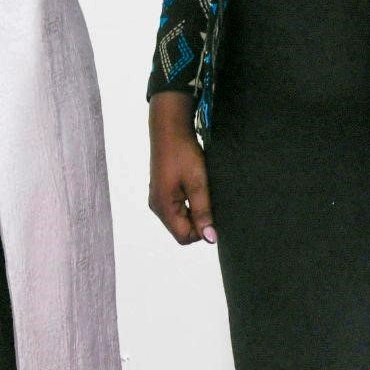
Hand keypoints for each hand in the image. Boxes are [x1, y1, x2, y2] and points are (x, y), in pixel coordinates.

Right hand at [148, 91, 215, 244]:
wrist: (169, 130)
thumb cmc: (183, 154)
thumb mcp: (198, 184)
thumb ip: (203, 212)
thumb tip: (210, 239)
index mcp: (163, 207)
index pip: (184, 237)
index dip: (202, 230)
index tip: (212, 211)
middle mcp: (157, 206)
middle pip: (182, 230)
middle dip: (199, 221)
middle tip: (208, 197)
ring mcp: (158, 199)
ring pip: (180, 220)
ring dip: (195, 211)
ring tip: (201, 190)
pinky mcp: (161, 192)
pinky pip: (177, 209)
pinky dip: (189, 204)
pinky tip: (194, 187)